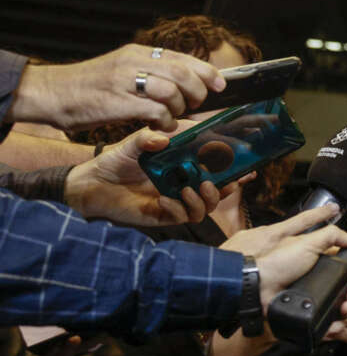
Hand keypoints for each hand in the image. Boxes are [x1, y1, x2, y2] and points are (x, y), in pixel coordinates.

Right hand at [9, 43, 224, 131]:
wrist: (50, 93)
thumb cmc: (88, 87)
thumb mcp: (121, 71)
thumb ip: (149, 73)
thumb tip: (184, 82)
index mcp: (136, 53)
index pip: (182, 58)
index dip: (206, 72)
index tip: (220, 84)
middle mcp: (133, 63)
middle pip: (183, 73)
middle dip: (198, 91)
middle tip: (196, 104)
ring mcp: (126, 82)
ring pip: (173, 92)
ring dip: (180, 108)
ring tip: (173, 117)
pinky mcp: (119, 103)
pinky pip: (156, 112)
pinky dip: (165, 122)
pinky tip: (160, 127)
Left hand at [63, 124, 236, 224]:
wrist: (92, 184)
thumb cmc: (114, 161)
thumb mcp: (132, 144)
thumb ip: (148, 138)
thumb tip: (164, 139)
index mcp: (183, 164)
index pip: (214, 166)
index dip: (232, 168)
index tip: (246, 166)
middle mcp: (184, 182)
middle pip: (217, 190)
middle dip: (225, 188)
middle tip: (219, 183)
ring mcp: (176, 200)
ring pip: (205, 207)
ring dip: (203, 200)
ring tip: (189, 190)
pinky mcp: (165, 215)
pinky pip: (183, 217)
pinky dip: (178, 209)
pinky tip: (164, 200)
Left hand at [234, 208, 346, 311]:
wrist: (259, 287)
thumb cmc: (277, 262)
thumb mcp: (307, 242)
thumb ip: (331, 235)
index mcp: (316, 255)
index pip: (345, 257)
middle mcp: (316, 273)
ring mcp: (314, 290)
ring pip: (342, 296)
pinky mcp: (310, 307)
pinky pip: (331, 311)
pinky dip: (340, 312)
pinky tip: (344, 310)